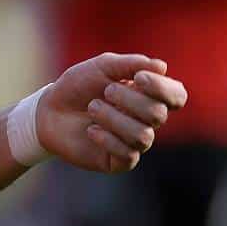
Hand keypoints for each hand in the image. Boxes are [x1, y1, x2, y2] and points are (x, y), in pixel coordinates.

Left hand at [37, 52, 187, 172]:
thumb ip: (130, 64)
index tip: (138, 78)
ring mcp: (134, 142)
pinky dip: (107, 138)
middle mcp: (146, 120)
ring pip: (143, 136)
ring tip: (93, 108)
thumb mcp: (101, 67)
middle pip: (158, 114)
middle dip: (129, 100)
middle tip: (105, 91)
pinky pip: (127, 154)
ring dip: (114, 118)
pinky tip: (91, 130)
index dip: (163, 88)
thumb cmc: (78, 86)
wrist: (48, 110)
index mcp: (148, 95)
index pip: (177, 96)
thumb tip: (162, 66)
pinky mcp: (119, 161)